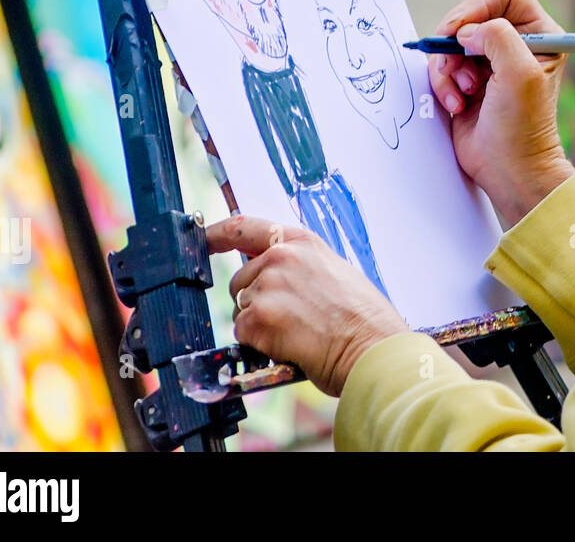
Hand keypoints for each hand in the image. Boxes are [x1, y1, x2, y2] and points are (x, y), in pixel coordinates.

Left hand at [206, 216, 409, 397]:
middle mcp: (279, 257)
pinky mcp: (257, 319)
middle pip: (241, 281)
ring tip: (297, 333)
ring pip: (242, 311)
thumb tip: (278, 279)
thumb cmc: (364, 318)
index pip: (244, 227)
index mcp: (301, 242)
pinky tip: (289, 345)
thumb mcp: (335, 272)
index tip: (203, 239)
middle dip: (255, 301)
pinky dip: (260, 346)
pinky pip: (243, 335)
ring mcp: (266, 287)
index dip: (217, 234)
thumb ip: (301, 267)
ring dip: (260, 326)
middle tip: (290, 319)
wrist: (371, 347)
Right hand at [429, 0, 574, 224]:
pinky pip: (441, 64)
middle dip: (457, 40)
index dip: (479, 4)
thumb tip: (466, 31)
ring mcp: (489, 61)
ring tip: (461, 93)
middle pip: (471, 13)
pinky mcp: (467, 80)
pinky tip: (456, 105)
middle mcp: (516, 42)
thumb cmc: (523, 125)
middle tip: (454, 63)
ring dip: (448, 66)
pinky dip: (442, 83)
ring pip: (451, 40)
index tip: (463, 30)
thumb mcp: (519, 73)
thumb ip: (497, 36)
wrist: (508, 170)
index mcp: (540, 33)